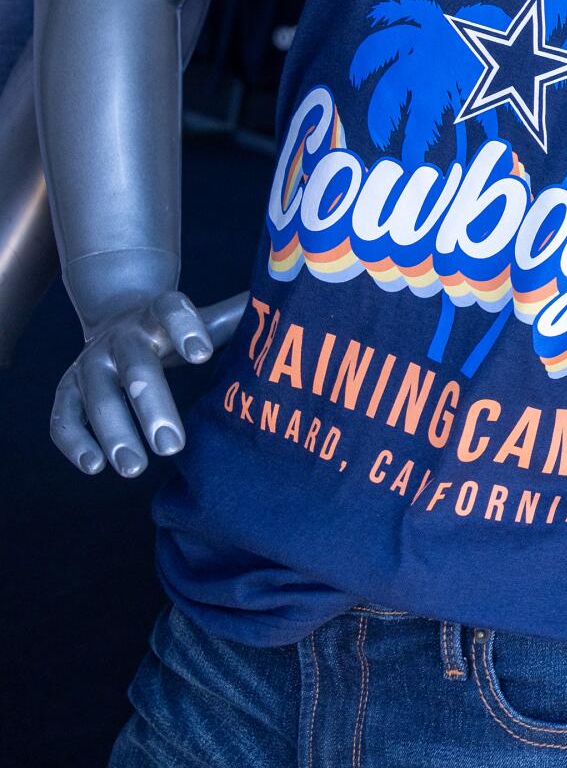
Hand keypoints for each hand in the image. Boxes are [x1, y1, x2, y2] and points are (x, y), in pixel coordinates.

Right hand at [50, 291, 244, 476]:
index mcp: (161, 312)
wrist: (121, 316)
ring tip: (134, 468)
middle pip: (135, 365)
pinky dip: (75, 442)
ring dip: (113, 431)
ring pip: (96, 395)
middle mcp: (122, 335)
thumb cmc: (183, 329)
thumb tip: (303, 299)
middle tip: (172, 446)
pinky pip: (63, 416)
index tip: (204, 354)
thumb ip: (246, 317)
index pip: (172, 310)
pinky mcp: (67, 388)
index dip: (186, 328)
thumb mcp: (212, 319)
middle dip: (152, 405)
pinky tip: (94, 467)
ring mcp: (90, 361)